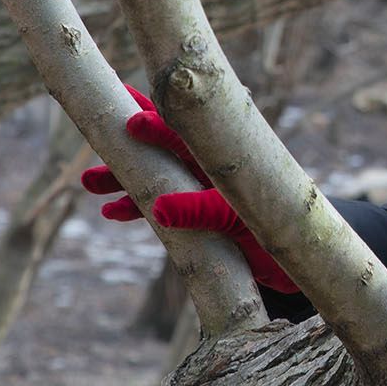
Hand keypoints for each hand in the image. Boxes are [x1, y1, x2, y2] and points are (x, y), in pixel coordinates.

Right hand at [80, 86, 298, 292]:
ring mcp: (202, 190)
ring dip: (122, 179)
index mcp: (223, 158)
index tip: (130, 122)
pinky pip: (160, 206)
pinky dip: (138, 208)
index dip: (156, 124)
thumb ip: (202, 211)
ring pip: (154, 177)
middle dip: (126, 142)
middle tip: (93, 130)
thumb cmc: (278, 232)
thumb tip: (157, 209)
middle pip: (161, 147)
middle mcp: (210, 168)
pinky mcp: (198, 216)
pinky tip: (111, 211)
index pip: (185, 133)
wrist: (298, 263)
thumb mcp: (241, 222)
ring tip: (88, 182)